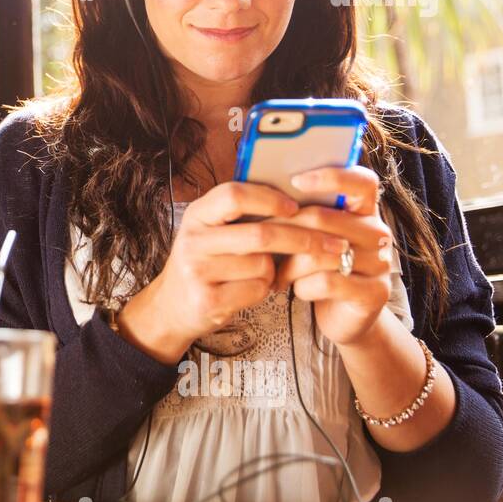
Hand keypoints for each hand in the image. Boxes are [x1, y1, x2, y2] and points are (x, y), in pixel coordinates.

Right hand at [119, 181, 350, 361]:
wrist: (171, 307)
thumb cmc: (204, 263)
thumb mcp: (211, 231)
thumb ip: (240, 215)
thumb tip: (298, 198)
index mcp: (197, 215)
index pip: (234, 195)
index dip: (269, 198)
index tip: (295, 206)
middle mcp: (193, 241)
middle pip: (260, 234)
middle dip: (302, 238)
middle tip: (331, 243)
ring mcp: (197, 272)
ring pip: (263, 265)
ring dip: (276, 270)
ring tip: (265, 272)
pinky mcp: (208, 300)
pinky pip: (257, 290)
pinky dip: (265, 290)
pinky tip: (253, 289)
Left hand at [273, 166, 394, 346]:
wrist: (342, 316)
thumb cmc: (318, 268)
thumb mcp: (311, 238)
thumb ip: (300, 213)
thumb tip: (260, 190)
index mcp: (364, 210)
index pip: (362, 181)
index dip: (332, 177)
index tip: (296, 181)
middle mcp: (377, 233)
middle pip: (324, 218)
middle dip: (282, 231)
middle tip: (258, 243)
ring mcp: (380, 263)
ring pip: (321, 252)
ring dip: (289, 264)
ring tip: (276, 274)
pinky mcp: (375, 292)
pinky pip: (327, 282)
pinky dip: (303, 287)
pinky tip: (297, 289)